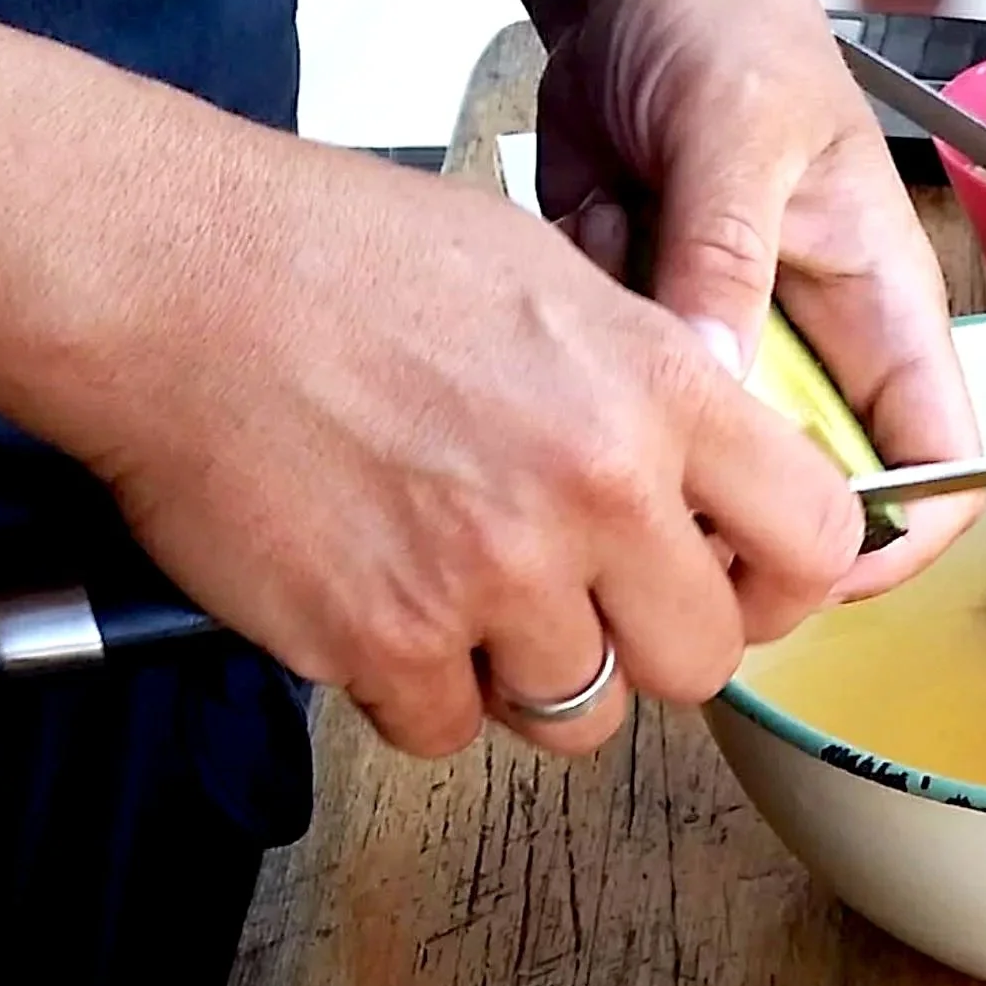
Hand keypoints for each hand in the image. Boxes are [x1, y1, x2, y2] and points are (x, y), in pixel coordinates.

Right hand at [76, 124, 871, 761]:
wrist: (170, 279)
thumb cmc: (337, 255)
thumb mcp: (543, 271)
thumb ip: (644, 384)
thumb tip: (707, 479)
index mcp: (654, 389)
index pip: (815, 538)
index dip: (783, 584)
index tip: (737, 586)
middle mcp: (593, 492)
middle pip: (698, 661)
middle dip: (645, 647)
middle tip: (577, 601)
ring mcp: (489, 579)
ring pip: (576, 714)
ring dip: (523, 675)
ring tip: (452, 586)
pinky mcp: (386, 644)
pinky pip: (446, 731)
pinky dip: (412, 691)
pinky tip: (370, 603)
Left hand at [537, 0, 978, 604]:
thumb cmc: (725, 19)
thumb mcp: (738, 130)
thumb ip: (726, 261)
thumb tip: (716, 391)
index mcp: (884, 313)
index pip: (937, 468)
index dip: (892, 539)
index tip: (805, 566)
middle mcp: (812, 354)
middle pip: (807, 504)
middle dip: (737, 526)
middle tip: (655, 515)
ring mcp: (725, 355)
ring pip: (703, 475)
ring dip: (646, 455)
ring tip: (593, 381)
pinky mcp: (644, 347)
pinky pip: (618, 414)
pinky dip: (580, 389)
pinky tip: (559, 310)